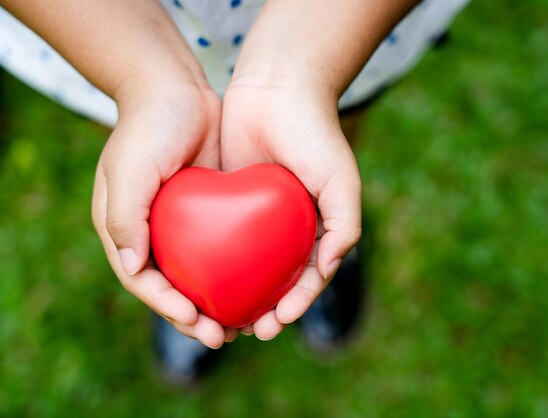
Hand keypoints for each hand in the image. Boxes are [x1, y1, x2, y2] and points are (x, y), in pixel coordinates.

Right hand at [91, 78, 238, 347]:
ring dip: (219, 301)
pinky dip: (236, 269)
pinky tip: (259, 283)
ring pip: (200, 274)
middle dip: (195, 317)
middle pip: (173, 287)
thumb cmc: (147, 127)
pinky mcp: (208, 211)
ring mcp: (182, 223)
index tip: (196, 322)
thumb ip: (124, 218)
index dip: (167, 307)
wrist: (176, 89)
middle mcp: (152, 233)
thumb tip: (136, 269)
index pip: (144, 281)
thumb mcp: (130, 169)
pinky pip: (223, 248)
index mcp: (125, 231)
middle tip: (225, 336)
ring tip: (245, 323)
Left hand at [220, 74, 361, 339]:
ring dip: (237, 294)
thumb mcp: (341, 180)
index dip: (296, 304)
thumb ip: (344, 225)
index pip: (308, 277)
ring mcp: (257, 214)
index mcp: (317, 227)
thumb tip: (329, 268)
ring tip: (221, 317)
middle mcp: (288, 226)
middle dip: (265, 310)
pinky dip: (213, 261)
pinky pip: (219, 235)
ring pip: (246, 265)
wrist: (277, 87)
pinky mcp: (229, 198)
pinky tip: (199, 279)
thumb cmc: (314, 133)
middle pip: (276, 279)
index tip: (277, 322)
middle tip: (247, 331)